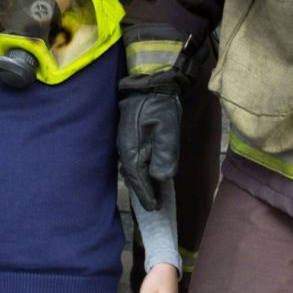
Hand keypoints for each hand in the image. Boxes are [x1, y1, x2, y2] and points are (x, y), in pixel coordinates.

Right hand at [118, 89, 181, 211]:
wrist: (150, 83)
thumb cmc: (160, 107)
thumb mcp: (167, 131)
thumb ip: (164, 157)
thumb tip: (160, 178)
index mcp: (132, 151)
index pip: (139, 180)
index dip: (147, 196)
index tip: (155, 208)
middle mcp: (125, 149)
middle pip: (132, 176)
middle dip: (143, 191)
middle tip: (154, 205)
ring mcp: (124, 141)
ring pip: (131, 168)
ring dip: (139, 181)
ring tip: (149, 193)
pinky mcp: (128, 135)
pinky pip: (131, 159)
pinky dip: (137, 170)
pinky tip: (143, 172)